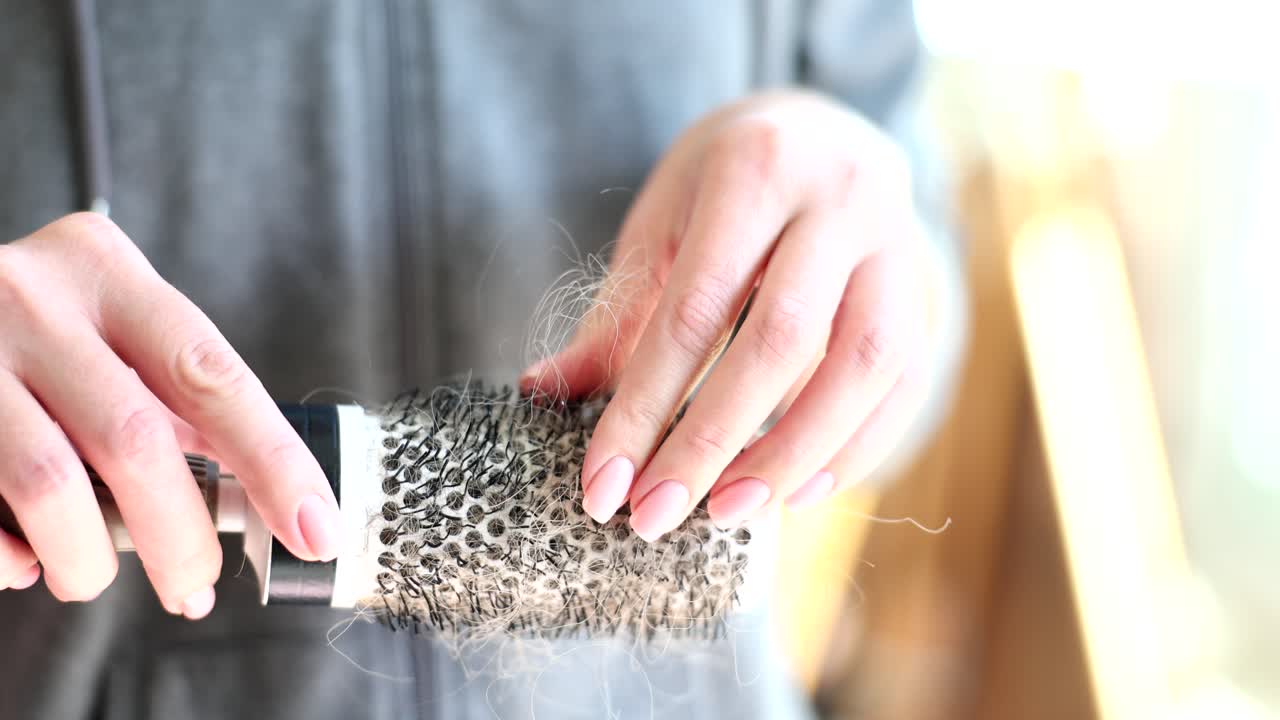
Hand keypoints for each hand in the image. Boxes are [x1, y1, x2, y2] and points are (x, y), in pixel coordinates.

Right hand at [0, 213, 339, 615]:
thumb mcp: (106, 328)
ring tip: (93, 578)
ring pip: (50, 485)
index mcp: (106, 270)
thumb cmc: (33, 330)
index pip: (213, 377)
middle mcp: (34, 297)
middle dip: (180, 538)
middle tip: (193, 587)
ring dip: (89, 560)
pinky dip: (8, 558)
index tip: (316, 531)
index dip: (273, 464)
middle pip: (135, 440)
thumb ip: (170, 394)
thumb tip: (259, 497)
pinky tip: (25, 562)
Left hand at [521, 91, 932, 540]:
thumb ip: (616, 314)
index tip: (603, 487)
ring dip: (792, 455)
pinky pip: (907, 381)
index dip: (643, 407)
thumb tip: (542, 392)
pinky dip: (855, 447)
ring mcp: (897, 241)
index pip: (693, 309)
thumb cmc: (721, 182)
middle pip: (779, 340)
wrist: (817, 125)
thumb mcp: (660, 224)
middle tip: (654, 517)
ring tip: (727, 513)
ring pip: (864, 364)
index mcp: (755, 168)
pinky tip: (798, 492)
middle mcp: (840, 197)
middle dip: (709, 443)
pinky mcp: (924, 287)